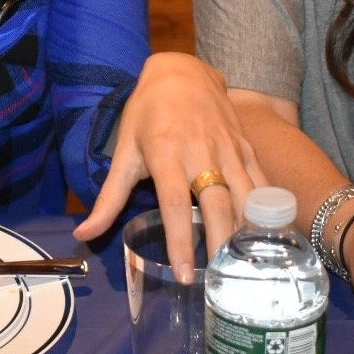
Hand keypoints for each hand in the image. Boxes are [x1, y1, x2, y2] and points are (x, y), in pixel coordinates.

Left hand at [74, 52, 266, 281]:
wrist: (182, 71)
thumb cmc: (147, 113)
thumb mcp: (124, 151)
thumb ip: (109, 197)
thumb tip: (84, 234)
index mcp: (166, 152)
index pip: (175, 203)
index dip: (181, 240)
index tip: (184, 274)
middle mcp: (201, 151)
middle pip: (216, 204)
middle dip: (219, 244)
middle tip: (219, 282)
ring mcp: (228, 148)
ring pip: (244, 196)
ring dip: (246, 232)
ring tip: (244, 268)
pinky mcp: (246, 146)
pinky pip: (262, 183)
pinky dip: (267, 211)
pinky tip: (270, 239)